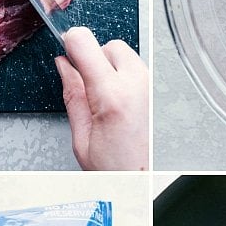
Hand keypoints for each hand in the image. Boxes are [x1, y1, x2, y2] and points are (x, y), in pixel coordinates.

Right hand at [55, 27, 147, 170]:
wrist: (146, 184)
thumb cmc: (118, 170)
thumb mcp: (82, 138)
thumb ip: (73, 94)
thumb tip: (64, 66)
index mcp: (112, 96)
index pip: (83, 41)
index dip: (70, 44)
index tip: (67, 53)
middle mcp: (137, 85)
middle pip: (108, 45)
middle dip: (95, 61)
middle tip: (91, 91)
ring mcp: (153, 87)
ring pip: (127, 56)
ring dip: (113, 71)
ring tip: (109, 103)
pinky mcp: (161, 92)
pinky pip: (140, 72)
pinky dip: (128, 80)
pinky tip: (124, 106)